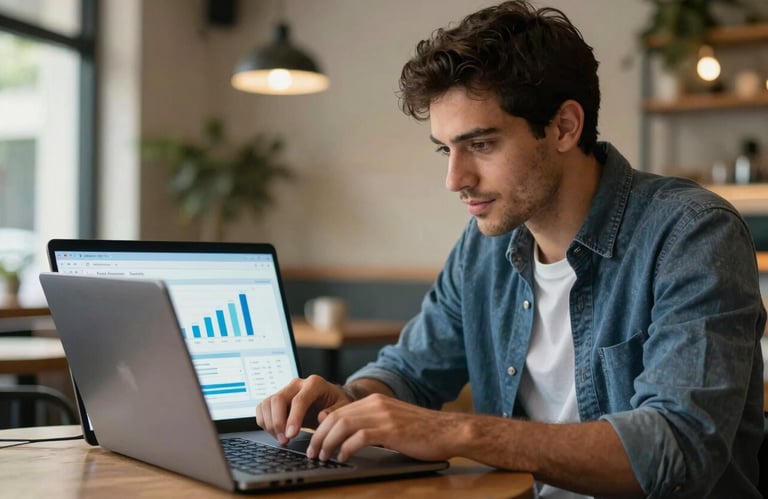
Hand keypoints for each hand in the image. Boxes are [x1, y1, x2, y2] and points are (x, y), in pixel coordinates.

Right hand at [256, 375, 352, 444]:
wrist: (330, 399)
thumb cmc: (336, 403)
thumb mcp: (342, 407)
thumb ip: (333, 412)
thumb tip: (322, 417)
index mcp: (314, 384)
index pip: (299, 400)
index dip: (293, 418)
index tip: (291, 435)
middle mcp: (296, 384)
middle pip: (278, 399)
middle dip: (278, 422)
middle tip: (285, 440)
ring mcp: (285, 390)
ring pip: (267, 403)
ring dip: (270, 424)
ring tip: (282, 439)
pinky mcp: (276, 399)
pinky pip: (262, 408)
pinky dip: (265, 422)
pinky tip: (276, 433)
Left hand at [308, 393, 463, 461]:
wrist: (449, 431)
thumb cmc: (422, 431)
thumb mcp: (392, 422)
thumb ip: (369, 422)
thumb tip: (340, 429)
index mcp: (376, 401)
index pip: (339, 411)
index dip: (322, 428)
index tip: (314, 442)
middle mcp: (377, 404)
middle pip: (336, 417)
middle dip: (320, 436)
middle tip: (312, 453)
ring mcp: (384, 416)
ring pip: (343, 425)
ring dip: (328, 443)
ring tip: (323, 457)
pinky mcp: (390, 430)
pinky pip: (359, 437)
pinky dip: (346, 448)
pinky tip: (343, 457)